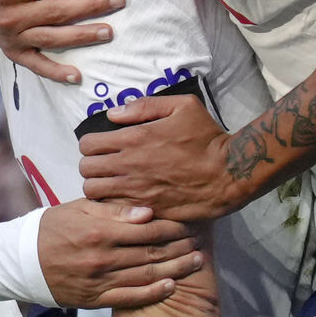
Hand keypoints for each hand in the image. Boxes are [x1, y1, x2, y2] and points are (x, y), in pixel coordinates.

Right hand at [0, 0, 121, 80]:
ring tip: (109, 31)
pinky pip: (36, 65)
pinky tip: (77, 76)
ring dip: (82, 36)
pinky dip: (56, 73)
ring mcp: (11, 37)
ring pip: (52, 38)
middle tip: (118, 0)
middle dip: (91, 6)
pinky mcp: (13, 52)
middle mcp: (9, 15)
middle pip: (58, 11)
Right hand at [30, 197, 200, 306]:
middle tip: (200, 241)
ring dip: (175, 269)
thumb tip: (147, 212)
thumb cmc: (52, 228)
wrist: (21, 261)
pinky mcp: (95, 299)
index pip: (148, 229)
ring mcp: (100, 281)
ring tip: (196, 262)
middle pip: (152, 252)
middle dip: (180, 247)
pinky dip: (153, 293)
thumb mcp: (78, 208)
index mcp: (100, 231)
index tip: (189, 223)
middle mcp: (103, 257)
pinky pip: (129, 298)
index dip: (173, 227)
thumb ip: (113, 210)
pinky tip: (171, 286)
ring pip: (147, 276)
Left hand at [76, 89, 241, 221]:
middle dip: (90, 166)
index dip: (90, 145)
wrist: (229, 174)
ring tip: (110, 184)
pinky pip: (114, 210)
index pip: (87, 145)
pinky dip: (113, 205)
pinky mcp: (146, 210)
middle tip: (103, 167)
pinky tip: (125, 199)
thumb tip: (114, 113)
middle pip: (85, 170)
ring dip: (98, 187)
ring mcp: (136, 191)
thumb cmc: (208, 138)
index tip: (101, 147)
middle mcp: (128, 166)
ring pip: (94, 193)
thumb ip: (145, 106)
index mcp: (133, 139)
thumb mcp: (183, 106)